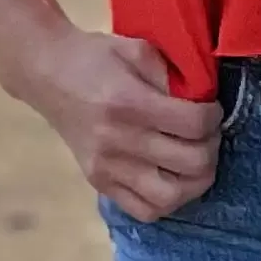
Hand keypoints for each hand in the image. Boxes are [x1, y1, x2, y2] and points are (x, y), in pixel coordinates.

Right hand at [22, 25, 222, 219]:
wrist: (46, 74)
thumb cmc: (95, 57)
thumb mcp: (137, 49)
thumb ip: (173, 75)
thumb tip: (204, 102)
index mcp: (129, 103)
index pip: (194, 125)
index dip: (214, 116)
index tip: (210, 109)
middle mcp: (118, 141)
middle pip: (191, 163)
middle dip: (211, 148)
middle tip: (206, 135)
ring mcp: (106, 167)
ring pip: (171, 197)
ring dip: (195, 181)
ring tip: (194, 162)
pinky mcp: (98, 182)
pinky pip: (144, 211)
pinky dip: (167, 201)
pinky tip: (171, 179)